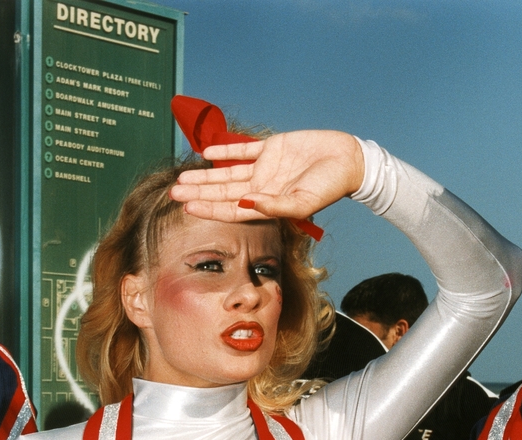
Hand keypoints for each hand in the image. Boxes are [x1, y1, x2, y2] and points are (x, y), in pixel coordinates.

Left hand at [170, 130, 364, 223]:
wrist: (348, 159)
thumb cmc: (330, 186)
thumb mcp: (303, 202)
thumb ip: (275, 206)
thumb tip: (246, 203)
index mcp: (268, 205)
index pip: (231, 210)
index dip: (208, 209)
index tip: (187, 208)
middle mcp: (262, 188)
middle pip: (223, 193)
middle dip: (198, 193)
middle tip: (173, 193)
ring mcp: (265, 168)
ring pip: (227, 174)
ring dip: (205, 176)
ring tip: (182, 178)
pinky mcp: (271, 148)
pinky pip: (243, 151)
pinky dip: (224, 151)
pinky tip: (205, 154)